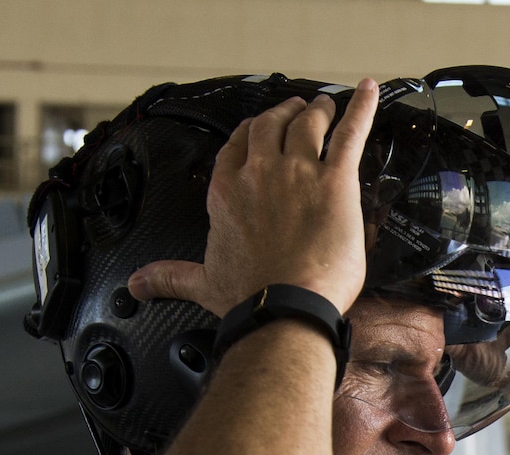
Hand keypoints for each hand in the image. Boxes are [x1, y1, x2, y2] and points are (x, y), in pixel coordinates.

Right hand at [128, 80, 377, 315]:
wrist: (283, 308)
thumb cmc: (249, 298)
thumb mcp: (203, 282)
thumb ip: (171, 276)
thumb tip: (139, 283)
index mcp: (227, 192)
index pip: (236, 148)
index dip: (250, 135)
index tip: (257, 129)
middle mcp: (259, 173)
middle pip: (271, 128)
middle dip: (284, 114)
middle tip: (297, 109)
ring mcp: (297, 173)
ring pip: (307, 125)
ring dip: (317, 111)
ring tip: (325, 105)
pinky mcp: (335, 182)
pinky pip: (349, 134)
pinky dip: (361, 109)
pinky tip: (369, 91)